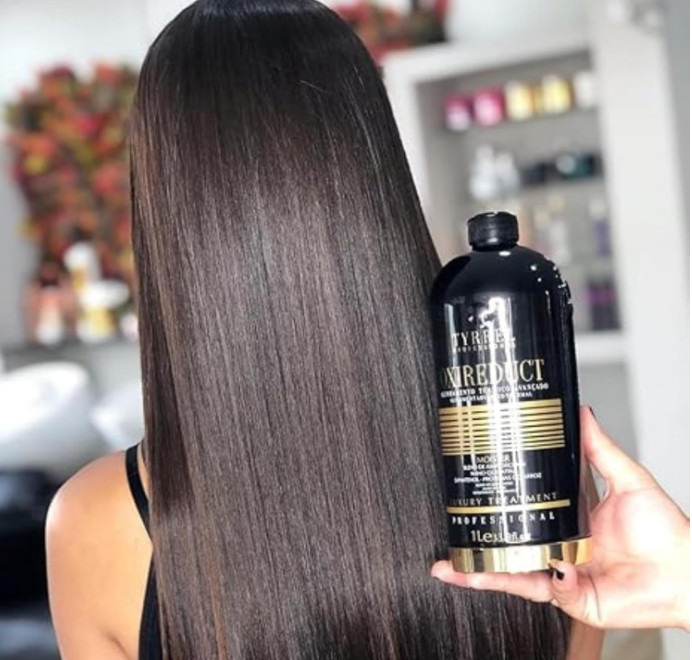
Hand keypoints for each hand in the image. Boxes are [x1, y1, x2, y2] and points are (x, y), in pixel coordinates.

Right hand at [431, 407, 689, 631]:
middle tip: (448, 538)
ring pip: (511, 572)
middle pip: (508, 545)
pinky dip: (523, 580)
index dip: (496, 506)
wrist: (685, 573)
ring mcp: (560, 574)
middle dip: (474, 546)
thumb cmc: (665, 531)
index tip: (470, 495)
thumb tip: (582, 412)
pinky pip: (538, 589)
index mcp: (567, 519)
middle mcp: (558, 547)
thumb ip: (599, 448)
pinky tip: (513, 570)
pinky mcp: (570, 598)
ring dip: (481, 571)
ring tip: (454, 566)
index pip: (523, 511)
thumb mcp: (627, 479)